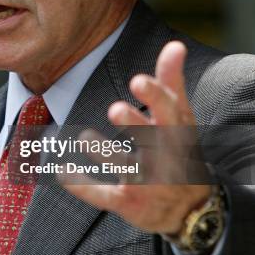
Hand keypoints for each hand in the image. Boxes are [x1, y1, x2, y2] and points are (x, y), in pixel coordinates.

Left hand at [61, 41, 210, 235]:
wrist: (191, 210)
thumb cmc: (180, 151)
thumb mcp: (181, 118)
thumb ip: (172, 82)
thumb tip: (175, 44)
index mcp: (176, 132)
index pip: (170, 111)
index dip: (155, 97)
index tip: (138, 81)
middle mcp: (164, 157)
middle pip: (151, 139)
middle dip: (134, 125)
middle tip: (115, 109)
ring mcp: (146, 182)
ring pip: (125, 166)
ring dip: (105, 152)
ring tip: (85, 137)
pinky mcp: (129, 202)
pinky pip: (103, 195)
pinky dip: (83, 187)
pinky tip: (62, 173)